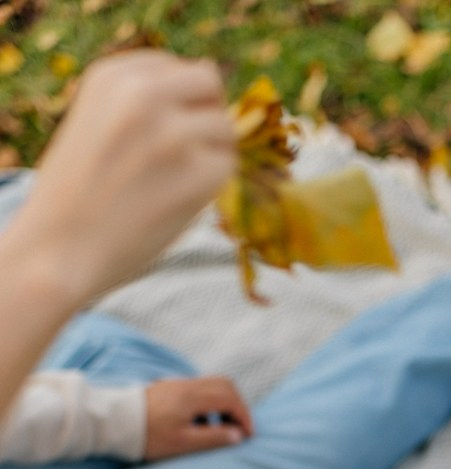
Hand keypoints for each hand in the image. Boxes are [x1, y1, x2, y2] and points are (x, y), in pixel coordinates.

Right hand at [15, 51, 235, 304]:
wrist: (57, 252)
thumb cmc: (77, 199)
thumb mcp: (95, 125)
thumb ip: (141, 105)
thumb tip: (211, 92)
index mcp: (113, 75)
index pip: (175, 67)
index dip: (176, 106)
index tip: (155, 141)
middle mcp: (144, 93)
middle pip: (208, 84)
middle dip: (202, 118)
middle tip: (180, 161)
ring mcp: (174, 132)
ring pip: (223, 129)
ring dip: (209, 157)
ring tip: (169, 186)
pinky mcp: (198, 173)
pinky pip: (227, 167)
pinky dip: (211, 188)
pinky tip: (175, 204)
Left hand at [144, 377, 251, 459]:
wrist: (113, 421)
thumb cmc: (147, 436)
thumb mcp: (182, 443)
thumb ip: (213, 438)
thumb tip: (237, 435)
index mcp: (193, 396)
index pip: (231, 399)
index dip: (244, 417)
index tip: (249, 435)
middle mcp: (188, 384)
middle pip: (226, 385)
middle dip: (238, 406)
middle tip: (240, 429)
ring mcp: (178, 384)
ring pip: (213, 385)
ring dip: (225, 404)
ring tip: (222, 428)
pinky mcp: (170, 388)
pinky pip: (199, 389)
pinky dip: (210, 403)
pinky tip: (201, 423)